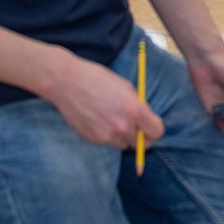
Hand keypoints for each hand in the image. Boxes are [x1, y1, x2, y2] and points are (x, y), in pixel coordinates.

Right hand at [42, 50, 164, 151]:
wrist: (67, 82)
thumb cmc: (97, 79)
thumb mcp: (125, 86)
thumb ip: (138, 104)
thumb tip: (145, 119)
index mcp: (135, 110)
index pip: (156, 132)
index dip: (155, 129)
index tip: (150, 125)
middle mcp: (123, 126)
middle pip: (143, 144)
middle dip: (141, 136)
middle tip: (135, 127)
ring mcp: (108, 136)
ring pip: (125, 144)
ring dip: (123, 136)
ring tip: (111, 118)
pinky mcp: (94, 140)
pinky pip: (109, 142)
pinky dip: (108, 135)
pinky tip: (98, 118)